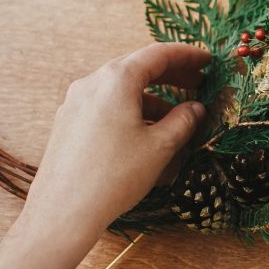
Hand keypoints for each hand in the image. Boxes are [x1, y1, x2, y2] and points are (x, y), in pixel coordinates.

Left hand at [24, 42, 210, 233]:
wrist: (62, 214)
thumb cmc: (114, 177)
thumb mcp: (160, 146)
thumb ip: (183, 120)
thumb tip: (196, 109)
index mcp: (116, 80)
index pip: (158, 54)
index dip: (187, 55)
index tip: (207, 60)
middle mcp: (92, 83)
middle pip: (138, 67)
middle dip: (170, 75)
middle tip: (197, 84)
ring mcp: (75, 102)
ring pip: (122, 89)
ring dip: (152, 97)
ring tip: (176, 117)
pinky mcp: (68, 122)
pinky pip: (106, 105)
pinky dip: (131, 110)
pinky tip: (146, 132)